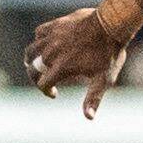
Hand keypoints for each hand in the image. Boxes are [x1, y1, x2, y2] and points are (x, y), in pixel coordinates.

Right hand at [24, 0, 137, 116]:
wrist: (111, 24)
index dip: (47, 91)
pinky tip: (46, 44)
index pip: (42, 84)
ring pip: (31, 50)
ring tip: (37, 64)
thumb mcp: (103, 79)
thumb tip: (89, 118)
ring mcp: (52, 38)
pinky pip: (39, 33)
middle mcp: (51, 53)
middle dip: (36, 77)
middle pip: (33, 68)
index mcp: (61, 68)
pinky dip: (39, 41)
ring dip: (31, 59)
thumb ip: (93, 98)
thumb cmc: (109, 53)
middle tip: (44, 80)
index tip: (55, 94)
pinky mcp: (55, 25)